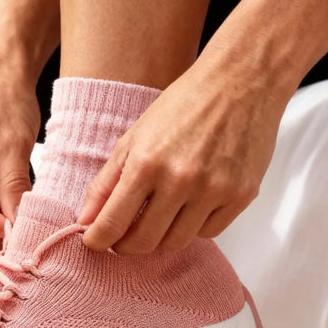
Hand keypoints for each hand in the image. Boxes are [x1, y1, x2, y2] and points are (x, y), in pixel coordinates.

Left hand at [78, 60, 285, 254]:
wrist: (241, 81)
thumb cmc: (186, 104)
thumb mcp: (135, 137)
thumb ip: (107, 181)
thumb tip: (85, 221)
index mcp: (147, 163)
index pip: (112, 224)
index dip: (98, 241)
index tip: (95, 242)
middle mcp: (181, 181)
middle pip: (144, 242)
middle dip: (127, 246)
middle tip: (123, 236)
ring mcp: (214, 191)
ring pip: (177, 242)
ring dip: (161, 237)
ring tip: (157, 218)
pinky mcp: (241, 196)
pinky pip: (209, 232)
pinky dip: (195, 226)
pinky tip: (190, 206)